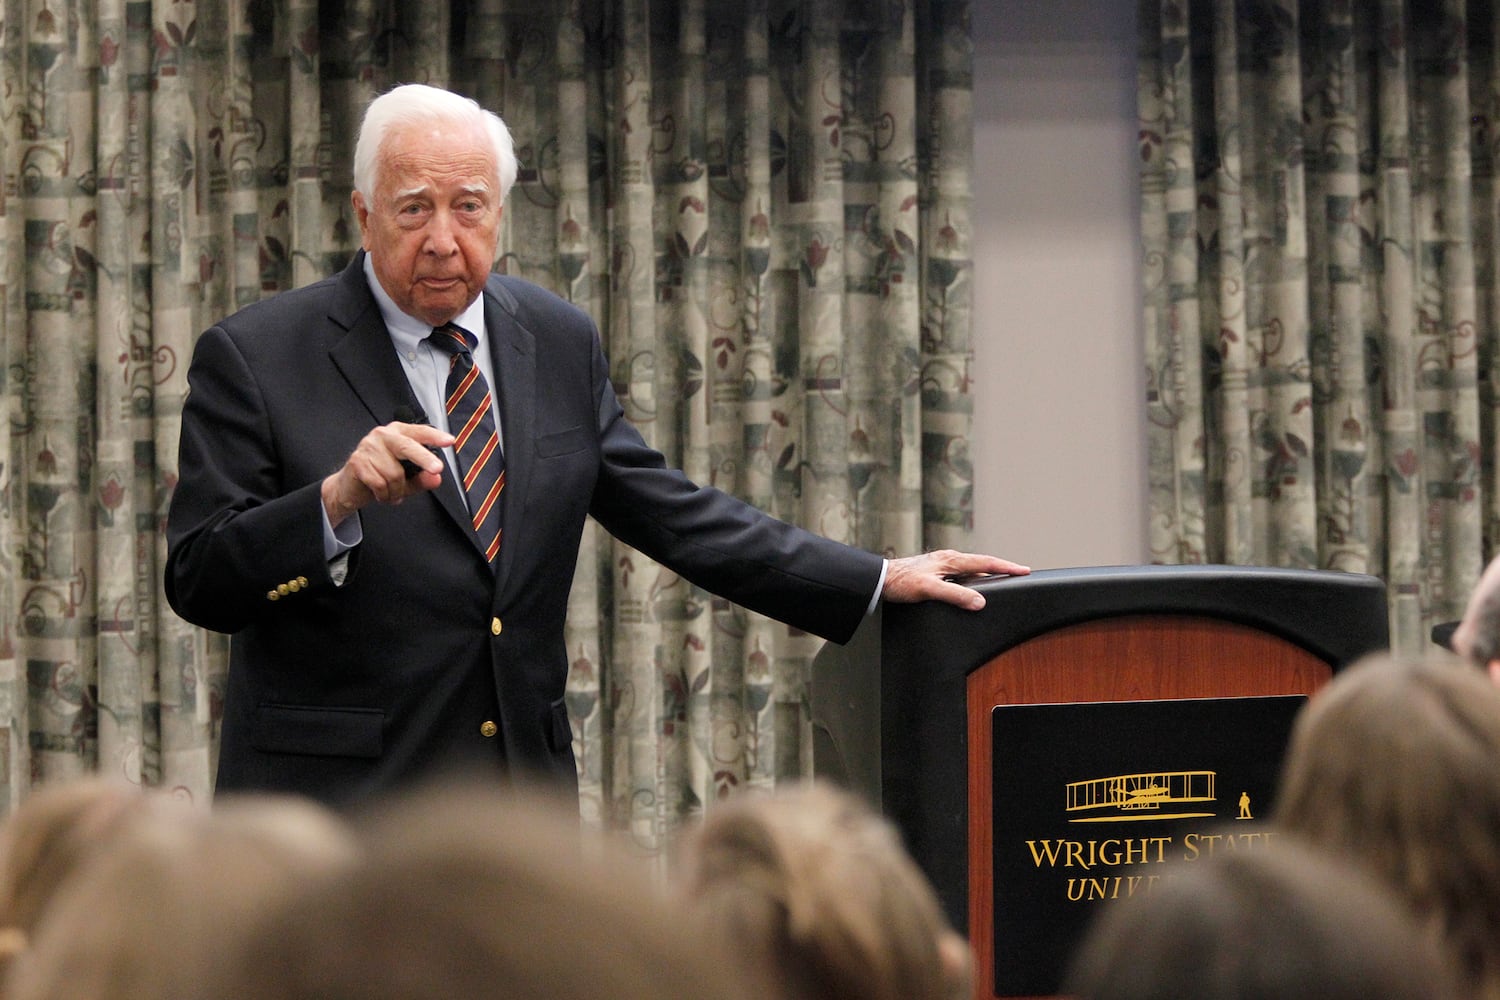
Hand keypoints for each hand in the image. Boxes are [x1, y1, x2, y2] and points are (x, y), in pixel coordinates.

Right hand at [321, 420, 454, 526]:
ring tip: (391, 492)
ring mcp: (368, 446)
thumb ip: (422, 478)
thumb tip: (436, 478)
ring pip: (394, 473)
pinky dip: (384, 495)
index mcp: (398, 434)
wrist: (350, 488)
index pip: (419, 432)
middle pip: (407, 446)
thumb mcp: (406, 479)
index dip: (435, 436)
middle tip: (437, 469)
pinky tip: (381, 494)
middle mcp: (383, 435)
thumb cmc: (379, 477)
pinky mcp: (358, 461)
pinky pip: (380, 483)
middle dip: (424, 459)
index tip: (450, 441)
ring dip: (396, 490)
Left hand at [881, 549, 1029, 610]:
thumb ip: (955, 595)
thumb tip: (980, 602)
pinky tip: (971, 588)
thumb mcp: (929, 590)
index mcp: (951, 560)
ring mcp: (942, 565)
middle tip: (1019, 574)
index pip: (985, 562)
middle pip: (982, 563)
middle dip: (1001, 568)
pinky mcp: (935, 572)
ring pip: (971, 569)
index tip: (1024, 570)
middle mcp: (948, 559)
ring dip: (986, 574)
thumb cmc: (900, 582)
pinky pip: (961, 575)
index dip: (1006, 567)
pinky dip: (972, 580)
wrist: (879, 580)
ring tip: (1000, 581)